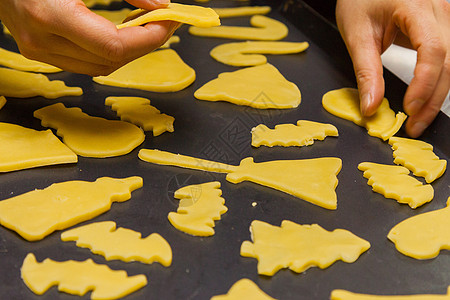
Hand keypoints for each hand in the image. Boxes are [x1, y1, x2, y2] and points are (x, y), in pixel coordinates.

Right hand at [0, 0, 178, 75]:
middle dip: (145, 44)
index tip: (169, 22)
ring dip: (130, 51)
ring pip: (100, 67)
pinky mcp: (38, 53)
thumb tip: (159, 6)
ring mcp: (38, 51)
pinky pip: (86, 63)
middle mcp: (41, 41)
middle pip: (111, 60)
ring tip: (146, 27)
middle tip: (165, 23)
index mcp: (49, 14)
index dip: (149, 38)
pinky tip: (122, 34)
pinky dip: (110, 52)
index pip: (115, 46)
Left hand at [336, 0, 448, 137]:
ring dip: (438, 94)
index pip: (433, 50)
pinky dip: (438, 81)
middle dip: (432, 99)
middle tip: (414, 125)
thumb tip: (371, 106)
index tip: (409, 109)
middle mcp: (438, 10)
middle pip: (449, 61)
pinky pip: (448, 58)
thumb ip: (365, 72)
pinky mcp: (442, 27)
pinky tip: (426, 99)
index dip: (424, 83)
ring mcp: (444, 17)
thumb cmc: (360, 1)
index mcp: (415, 7)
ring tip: (418, 118)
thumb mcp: (357, 36)